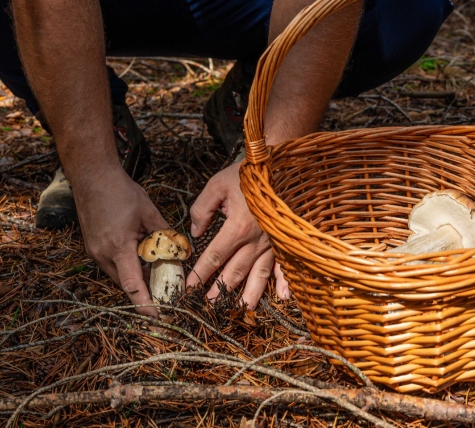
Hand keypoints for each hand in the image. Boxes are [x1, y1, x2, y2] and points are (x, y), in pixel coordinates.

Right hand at [72, 164, 167, 316]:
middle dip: (146, 293)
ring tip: (157, 275)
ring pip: (119, 276)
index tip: (157, 317)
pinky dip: (128, 267)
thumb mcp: (149, 211)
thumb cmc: (120, 191)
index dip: (145, 304)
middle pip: (127, 285)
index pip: (133, 286)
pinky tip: (141, 259)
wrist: (92, 177)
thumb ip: (165, 233)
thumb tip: (181, 250)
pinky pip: (113, 266)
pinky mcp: (93, 248)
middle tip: (166, 296)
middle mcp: (103, 254)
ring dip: (137, 278)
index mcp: (119, 247)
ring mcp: (95, 252)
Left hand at [187, 161, 289, 308]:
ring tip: (241, 311)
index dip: (200, 274)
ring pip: (259, 274)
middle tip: (209, 308)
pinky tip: (285, 297)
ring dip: (249, 295)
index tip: (189, 289)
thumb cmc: (248, 174)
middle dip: (220, 291)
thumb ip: (201, 210)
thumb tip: (195, 232)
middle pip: (235, 272)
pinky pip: (285, 264)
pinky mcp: (285, 240)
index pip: (214, 257)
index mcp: (238, 227)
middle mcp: (256, 240)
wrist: (279, 163)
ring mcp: (273, 242)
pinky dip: (285, 282)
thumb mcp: (216, 185)